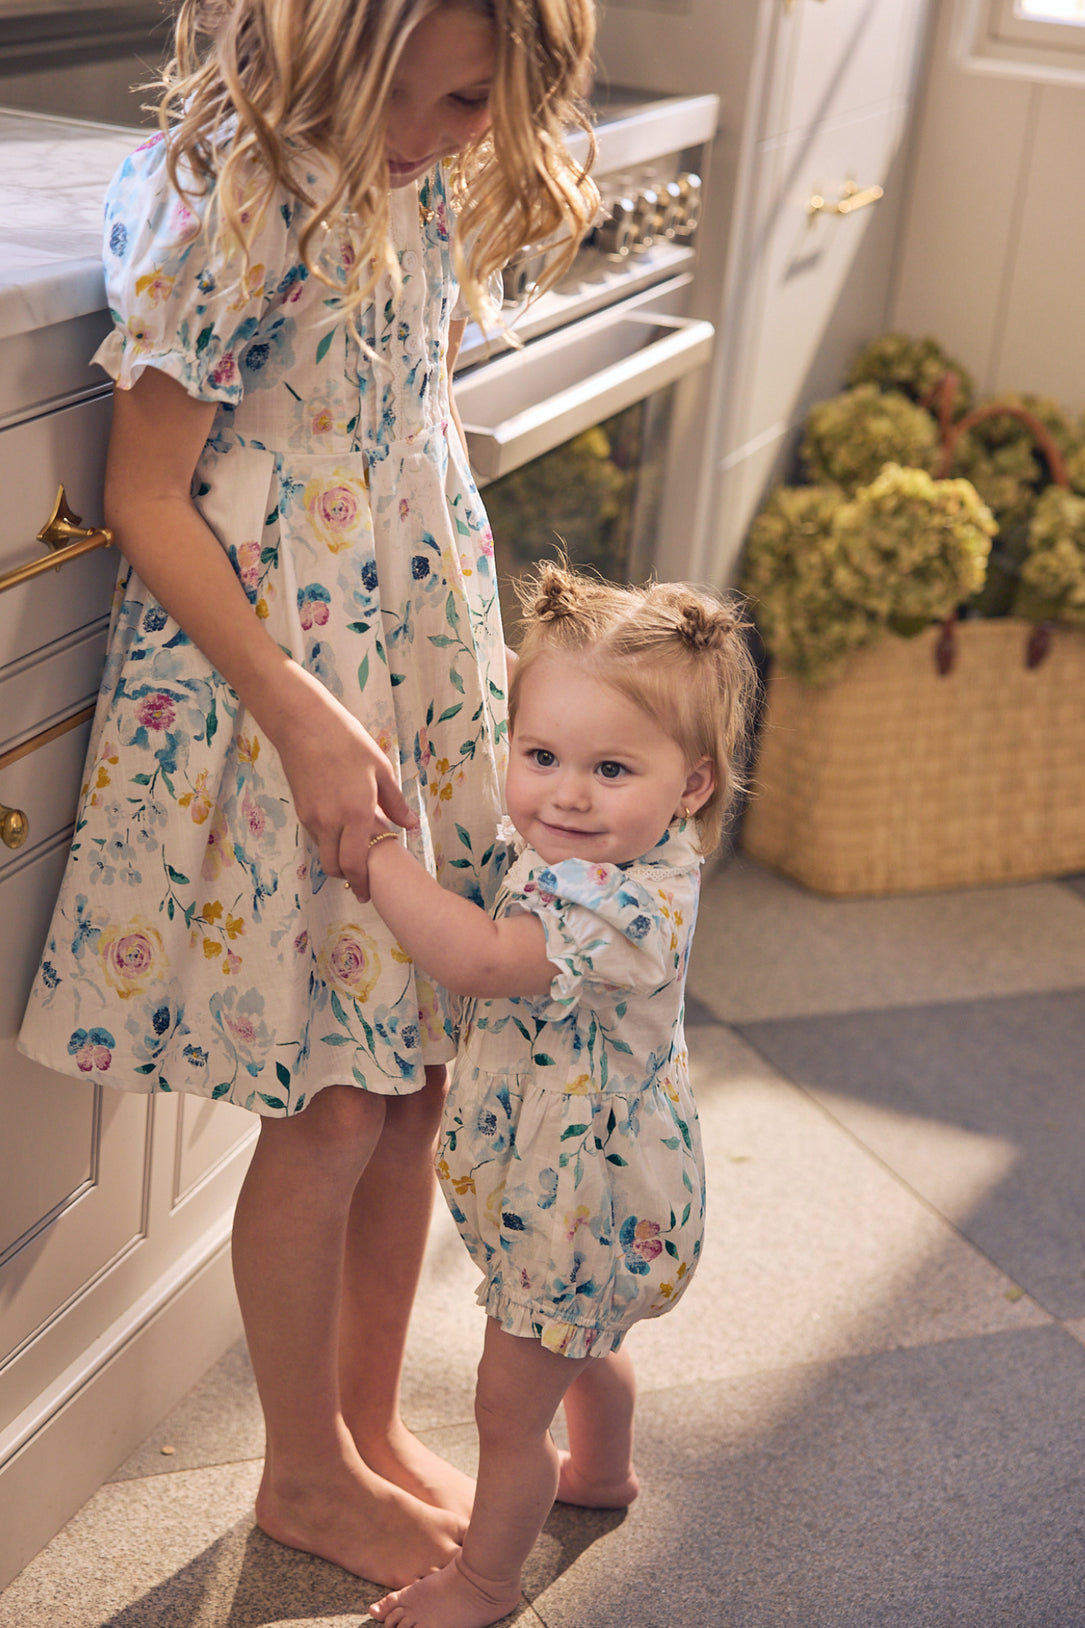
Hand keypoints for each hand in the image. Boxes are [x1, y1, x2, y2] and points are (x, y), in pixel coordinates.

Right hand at [268, 665, 417, 901]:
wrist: (303, 724)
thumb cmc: (348, 742)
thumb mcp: (380, 769)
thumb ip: (395, 803)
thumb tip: (411, 826)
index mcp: (356, 813)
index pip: (355, 864)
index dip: (361, 883)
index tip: (367, 894)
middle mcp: (330, 821)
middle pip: (334, 867)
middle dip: (348, 877)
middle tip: (360, 879)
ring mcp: (311, 817)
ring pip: (323, 852)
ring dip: (338, 857)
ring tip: (354, 848)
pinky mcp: (300, 810)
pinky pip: (316, 836)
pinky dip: (328, 841)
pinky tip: (341, 828)